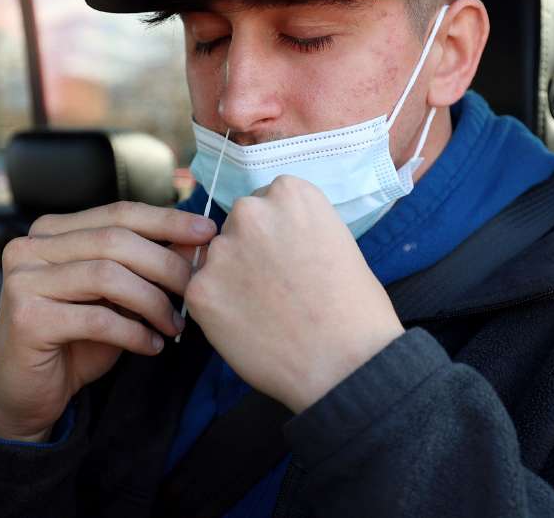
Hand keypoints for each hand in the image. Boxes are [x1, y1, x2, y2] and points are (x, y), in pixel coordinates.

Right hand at [0, 201, 216, 441]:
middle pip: (115, 241)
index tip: (206, 232)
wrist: (28, 393)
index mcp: (52, 231)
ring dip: (153, 301)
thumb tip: (195, 242)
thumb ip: (144, 266)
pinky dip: (134, 333)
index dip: (166, 220)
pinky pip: (97, 319)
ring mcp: (23, 281)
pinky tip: (152, 345)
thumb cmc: (75, 340)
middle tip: (195, 289)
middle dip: (165, 264)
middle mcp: (31, 247)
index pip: (118, 214)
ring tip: (175, 325)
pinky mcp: (27, 318)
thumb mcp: (115, 296)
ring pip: (107, 276)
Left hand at [184, 175, 404, 412]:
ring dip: (231, 278)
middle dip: (249, 250)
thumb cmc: (353, 307)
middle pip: (237, 225)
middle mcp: (251, 212)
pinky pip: (202, 293)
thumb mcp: (335, 241)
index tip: (287, 255)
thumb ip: (296, 228)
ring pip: (217, 259)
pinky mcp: (200, 289)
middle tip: (273, 286)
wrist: (345, 360)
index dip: (275, 233)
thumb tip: (274, 238)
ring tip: (263, 312)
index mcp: (290, 193)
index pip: (265, 201)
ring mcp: (222, 250)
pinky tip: (247, 327)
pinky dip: (219, 310)